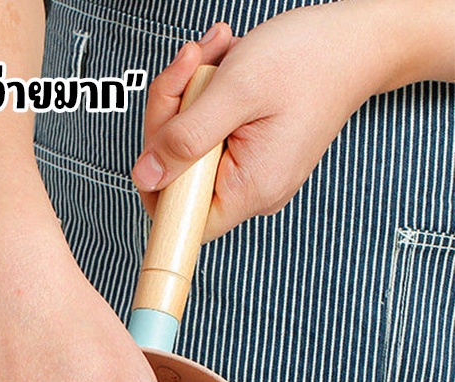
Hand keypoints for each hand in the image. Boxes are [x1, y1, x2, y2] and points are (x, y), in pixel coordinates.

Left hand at [132, 0, 433, 239]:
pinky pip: (207, 131)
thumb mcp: (236, 91)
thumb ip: (185, 139)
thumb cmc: (309, 58)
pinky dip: (205, 94)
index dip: (157, 185)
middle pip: (178, 173)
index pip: (181, 219)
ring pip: (188, 146)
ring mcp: (249, 170)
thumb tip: (146, 177)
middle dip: (172, 114)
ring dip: (188, 94)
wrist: (356, 40)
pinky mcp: (248, 150)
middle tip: (190, 65)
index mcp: (249, 189)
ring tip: (214, 53)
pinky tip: (221, 63)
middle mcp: (249, 189)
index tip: (158, 137)